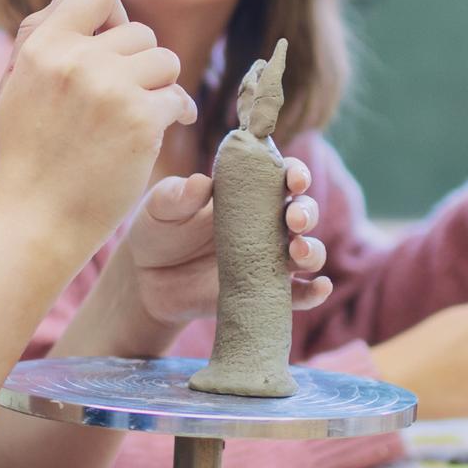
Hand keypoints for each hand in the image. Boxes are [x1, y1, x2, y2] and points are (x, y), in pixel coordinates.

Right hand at [0, 0, 196, 242]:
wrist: (36, 217)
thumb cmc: (28, 151)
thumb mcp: (16, 84)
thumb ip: (39, 32)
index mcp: (43, 45)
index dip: (112, 17)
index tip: (110, 48)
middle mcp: (77, 59)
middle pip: (140, 32)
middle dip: (139, 63)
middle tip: (125, 96)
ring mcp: (110, 88)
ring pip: (165, 61)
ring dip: (160, 86)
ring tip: (142, 111)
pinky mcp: (141, 119)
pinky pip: (177, 97)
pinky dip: (174, 114)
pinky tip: (159, 129)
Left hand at [110, 162, 330, 330]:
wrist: (146, 281)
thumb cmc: (157, 232)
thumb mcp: (158, 208)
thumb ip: (176, 195)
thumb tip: (202, 183)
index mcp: (244, 194)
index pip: (280, 176)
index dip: (294, 173)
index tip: (293, 178)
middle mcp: (265, 224)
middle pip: (302, 212)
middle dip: (306, 212)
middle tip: (293, 219)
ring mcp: (267, 259)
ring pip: (307, 251)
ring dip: (313, 250)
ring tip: (298, 252)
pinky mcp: (265, 291)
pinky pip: (298, 294)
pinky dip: (314, 292)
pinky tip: (320, 287)